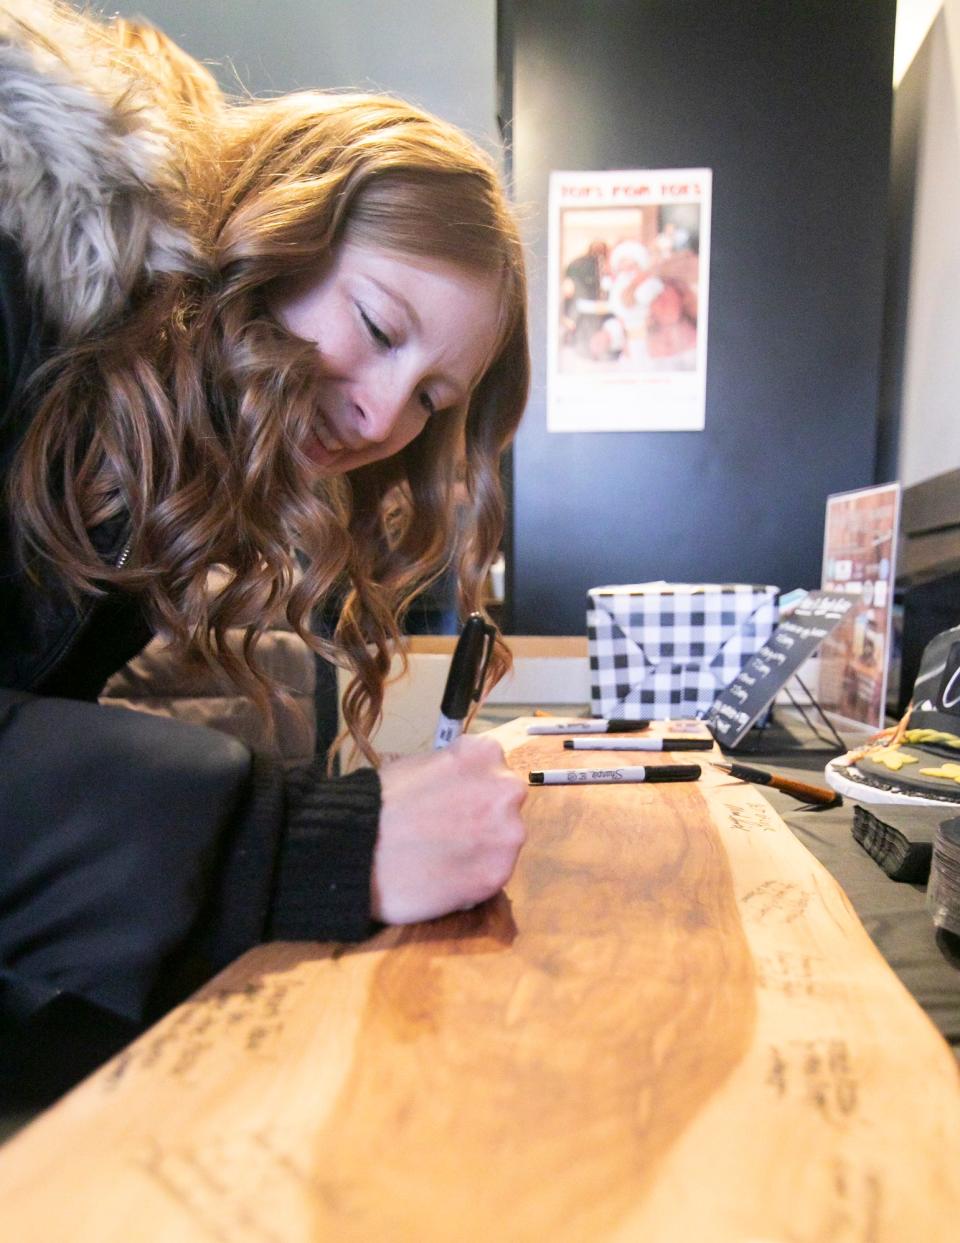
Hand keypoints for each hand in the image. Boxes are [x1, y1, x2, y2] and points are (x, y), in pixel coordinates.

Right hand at [371, 735, 526, 924]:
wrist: (356, 846)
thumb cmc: (380, 801)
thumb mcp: (422, 763)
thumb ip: (455, 772)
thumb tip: (463, 787)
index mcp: (485, 754)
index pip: (492, 772)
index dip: (471, 791)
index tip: (452, 804)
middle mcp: (506, 789)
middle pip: (504, 807)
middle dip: (482, 819)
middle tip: (447, 833)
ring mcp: (507, 834)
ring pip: (502, 843)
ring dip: (480, 850)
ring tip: (442, 858)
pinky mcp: (497, 875)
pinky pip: (491, 876)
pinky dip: (471, 879)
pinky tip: (443, 876)